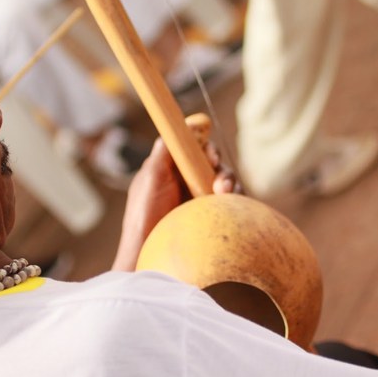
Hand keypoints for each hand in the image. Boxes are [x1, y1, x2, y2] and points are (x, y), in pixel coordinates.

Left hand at [112, 135, 240, 271]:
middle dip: (219, 167)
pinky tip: (229, 204)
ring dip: (228, 183)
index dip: (205, 147)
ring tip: (223, 193)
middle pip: (214, 164)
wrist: (147, 253)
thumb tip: (184, 123)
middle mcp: (188, 181)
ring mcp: (200, 199)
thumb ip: (165, 151)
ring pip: (225, 182)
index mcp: (172, 168)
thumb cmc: (143, 216)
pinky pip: (230, 203)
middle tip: (218, 178)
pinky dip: (234, 201)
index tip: (209, 154)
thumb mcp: (150, 177)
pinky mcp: (212, 217)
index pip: (195, 147)